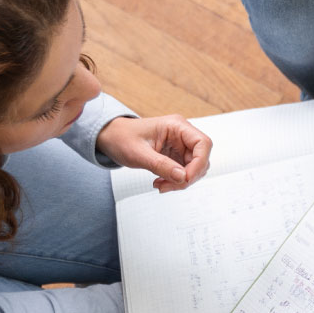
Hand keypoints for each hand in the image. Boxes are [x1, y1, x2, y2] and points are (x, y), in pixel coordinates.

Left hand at [97, 115, 211, 192]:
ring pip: (195, 168)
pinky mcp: (177, 157)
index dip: (200, 163)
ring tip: (161, 185)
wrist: (111, 138)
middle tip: (168, 186)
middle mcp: (182, 135)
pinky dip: (176, 181)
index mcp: (176, 126)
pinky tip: (161, 183)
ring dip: (181, 181)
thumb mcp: (138, 153)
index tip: (186, 178)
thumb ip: (161, 165)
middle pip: (201, 159)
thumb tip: (183, 177)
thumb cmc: (121, 138)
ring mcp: (181, 146)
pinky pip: (185, 172)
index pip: (203, 143)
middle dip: (188, 176)